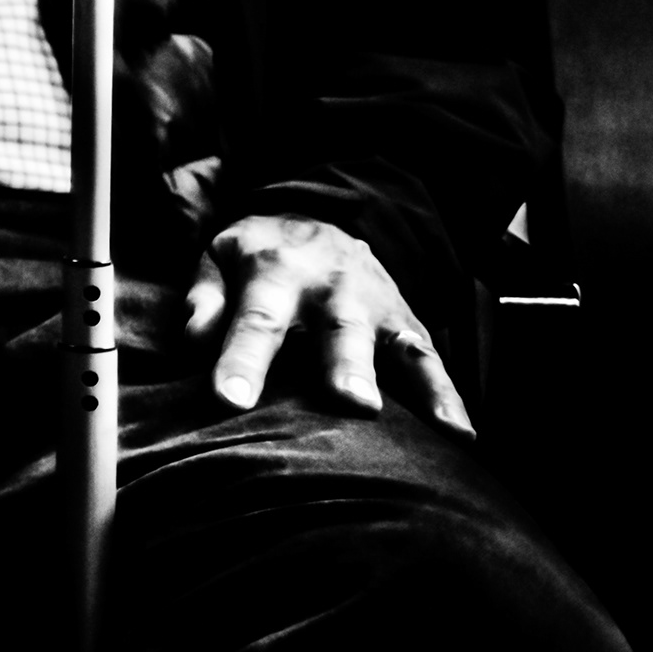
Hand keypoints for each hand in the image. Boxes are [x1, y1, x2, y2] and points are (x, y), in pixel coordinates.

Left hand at [183, 214, 470, 432]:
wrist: (317, 217)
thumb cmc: (258, 256)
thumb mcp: (218, 258)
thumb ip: (204, 298)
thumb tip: (192, 340)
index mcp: (275, 272)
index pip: (256, 320)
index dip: (242, 360)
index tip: (230, 400)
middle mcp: (331, 287)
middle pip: (338, 329)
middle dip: (344, 365)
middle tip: (351, 401)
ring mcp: (375, 304)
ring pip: (391, 343)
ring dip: (404, 382)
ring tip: (412, 421)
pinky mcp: (406, 322)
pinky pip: (430, 359)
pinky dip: (448, 395)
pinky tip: (460, 433)